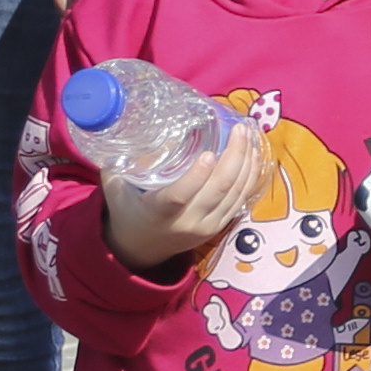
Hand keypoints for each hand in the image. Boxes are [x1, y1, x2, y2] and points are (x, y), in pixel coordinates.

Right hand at [107, 120, 266, 275]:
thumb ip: (117, 161)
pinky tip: (254, 155)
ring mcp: (206, 226)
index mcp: (158, 212)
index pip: (179, 196)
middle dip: (234, 157)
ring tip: (250, 135)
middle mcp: (186, 222)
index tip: (209, 152)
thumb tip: (119, 122)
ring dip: (247, 163)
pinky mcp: (220, 227)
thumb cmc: (127, 210)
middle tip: (240, 128)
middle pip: (218, 190)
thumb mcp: (116, 189)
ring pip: (235, 194)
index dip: (197, 176)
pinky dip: (250, 176)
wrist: (142, 248)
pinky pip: (241, 200)